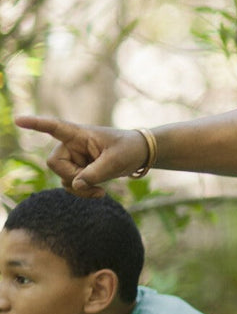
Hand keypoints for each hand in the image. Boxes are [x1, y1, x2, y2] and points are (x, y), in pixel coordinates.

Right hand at [15, 116, 149, 195]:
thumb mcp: (116, 161)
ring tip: (100, 192)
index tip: (19, 120)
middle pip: (55, 164)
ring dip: (79, 189)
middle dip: (72, 177)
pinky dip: (82, 191)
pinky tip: (99, 193)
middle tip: (93, 185)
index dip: (36, 124)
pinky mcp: (79, 169)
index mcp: (79, 134)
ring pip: (63, 178)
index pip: (54, 127)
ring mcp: (74, 158)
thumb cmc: (129, 149)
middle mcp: (72, 145)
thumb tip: (74, 185)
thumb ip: (95, 173)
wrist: (140, 154)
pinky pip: (72, 184)